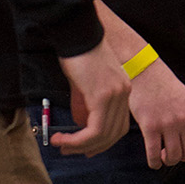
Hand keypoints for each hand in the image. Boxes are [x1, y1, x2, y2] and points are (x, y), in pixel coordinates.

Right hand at [53, 39, 131, 156]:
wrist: (76, 32)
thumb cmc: (77, 52)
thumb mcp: (84, 82)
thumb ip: (86, 103)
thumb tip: (80, 125)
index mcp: (123, 88)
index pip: (119, 126)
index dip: (103, 142)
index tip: (84, 149)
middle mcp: (124, 93)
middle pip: (113, 134)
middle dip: (90, 148)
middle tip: (68, 151)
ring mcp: (115, 96)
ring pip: (102, 136)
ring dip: (79, 146)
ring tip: (60, 145)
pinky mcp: (102, 96)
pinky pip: (93, 131)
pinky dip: (77, 140)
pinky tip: (62, 139)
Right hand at [129, 58, 184, 168]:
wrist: (145, 71)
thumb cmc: (165, 86)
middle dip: (183, 158)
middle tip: (175, 154)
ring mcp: (168, 123)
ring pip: (174, 157)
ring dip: (168, 161)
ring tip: (163, 156)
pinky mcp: (150, 126)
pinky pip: (154, 154)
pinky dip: (154, 162)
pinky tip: (153, 161)